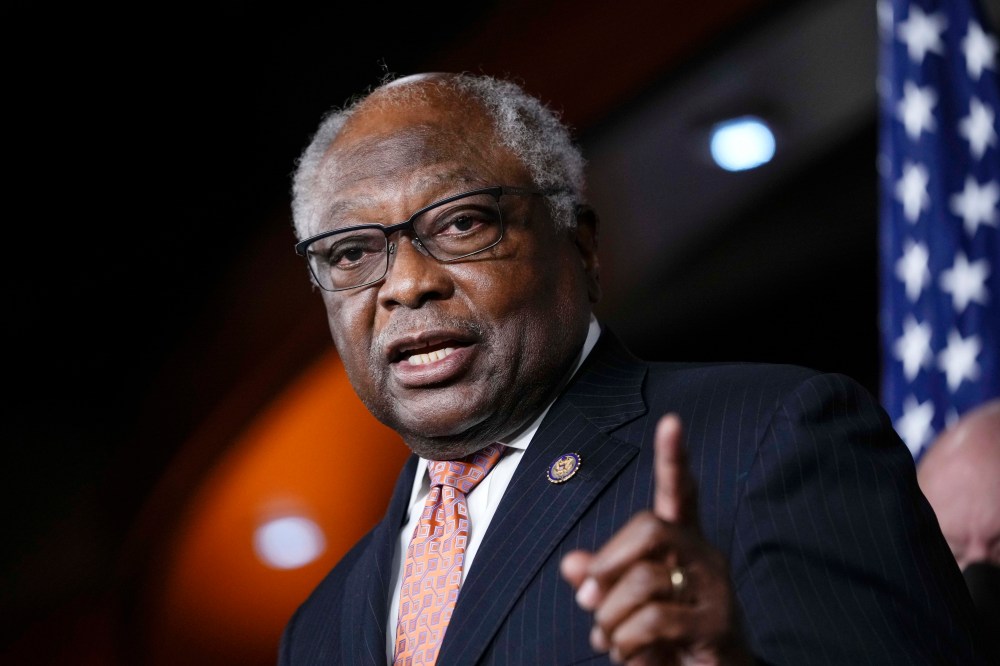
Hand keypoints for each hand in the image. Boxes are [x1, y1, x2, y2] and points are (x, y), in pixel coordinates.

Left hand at [560, 414, 749, 664]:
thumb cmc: (666, 640)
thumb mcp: (625, 606)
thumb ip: (602, 581)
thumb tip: (572, 564)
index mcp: (682, 544)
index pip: (680, 492)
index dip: (673, 458)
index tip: (671, 422)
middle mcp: (704, 556)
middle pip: (649, 526)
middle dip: (608, 561)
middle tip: (587, 598)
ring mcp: (715, 588)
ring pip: (642, 580)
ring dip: (608, 619)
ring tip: (609, 641)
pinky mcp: (716, 623)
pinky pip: (653, 621)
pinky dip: (625, 643)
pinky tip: (627, 655)